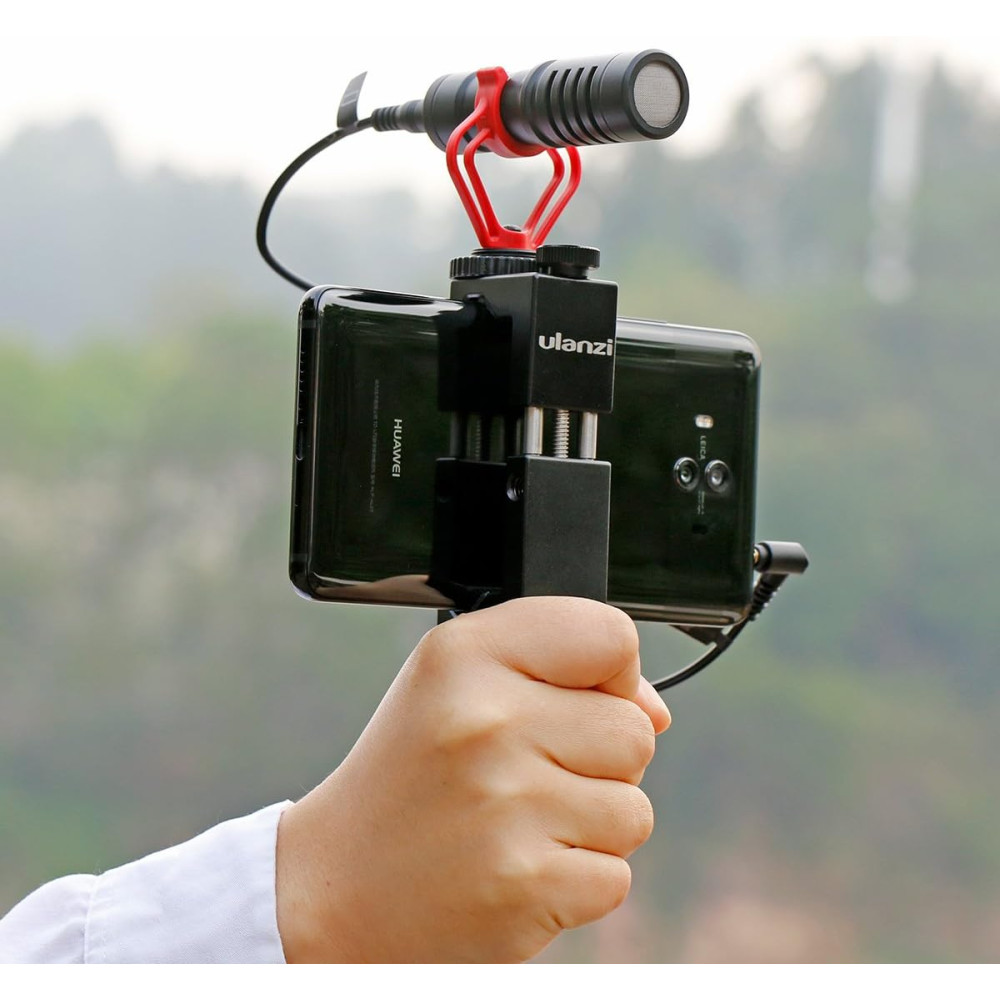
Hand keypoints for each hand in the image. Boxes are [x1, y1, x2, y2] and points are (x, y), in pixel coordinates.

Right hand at [275, 596, 670, 962]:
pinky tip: (514, 868)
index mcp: (465, 654)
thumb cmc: (412, 779)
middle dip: (596, 761)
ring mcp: (506, 804)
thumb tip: (654, 710)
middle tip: (521, 778)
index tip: (570, 700)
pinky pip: (616, 875)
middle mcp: (485, 719)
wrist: (337, 888)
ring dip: (588, 826)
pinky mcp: (525, 883)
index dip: (611, 674)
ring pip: (634, 808)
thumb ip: (558, 668)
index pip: (610, 635)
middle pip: (633, 730)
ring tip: (515, 824)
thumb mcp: (456, 686)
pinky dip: (575, 881)